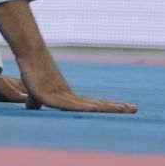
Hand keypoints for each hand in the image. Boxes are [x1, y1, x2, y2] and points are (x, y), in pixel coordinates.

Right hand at [22, 73, 136, 113]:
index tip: (125, 108)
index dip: (108, 107)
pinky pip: (69, 104)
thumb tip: (31, 106)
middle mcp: (71, 96)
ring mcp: (63, 95)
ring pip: (89, 104)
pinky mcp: (50, 96)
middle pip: (98, 103)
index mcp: (71, 97)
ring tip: (124, 109)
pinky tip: (94, 108)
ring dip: (107, 107)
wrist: (29, 56)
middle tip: (135, 109)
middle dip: (116, 107)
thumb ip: (35, 102)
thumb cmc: (34, 73)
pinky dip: (82, 106)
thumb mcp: (36, 94)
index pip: (94, 104)